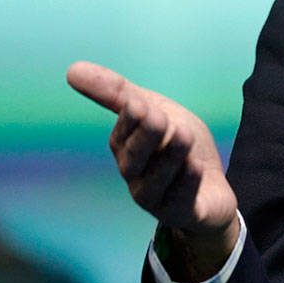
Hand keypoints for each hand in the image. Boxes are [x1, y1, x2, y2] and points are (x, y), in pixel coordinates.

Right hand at [66, 60, 239, 279]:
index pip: (122, 134)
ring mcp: (156, 198)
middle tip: (157, 116)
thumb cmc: (178, 146)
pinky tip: (195, 167)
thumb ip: (118, 92)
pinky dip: (187, 184)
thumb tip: (72, 69)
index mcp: (126, 148)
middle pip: (135, 160)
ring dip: (170, 157)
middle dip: (145, 137)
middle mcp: (136, 176)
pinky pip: (180, 201)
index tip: (137, 102)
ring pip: (157, 181)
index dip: (129, 120)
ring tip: (184, 135)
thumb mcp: (155, 110)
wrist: (212, 187)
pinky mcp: (181, 212)